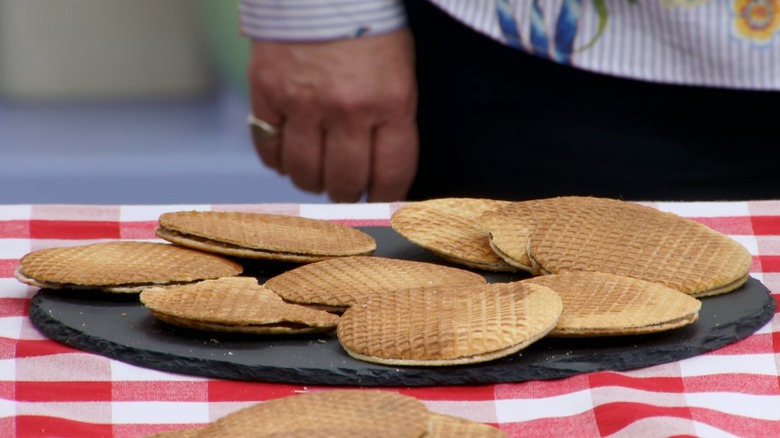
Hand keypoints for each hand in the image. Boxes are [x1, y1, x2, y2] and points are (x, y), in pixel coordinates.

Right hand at [248, 29, 418, 201]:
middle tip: (345, 191)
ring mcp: (303, 103)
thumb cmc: (369, 30)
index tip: (379, 201)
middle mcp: (347, 110)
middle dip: (347, 194)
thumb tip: (380, 174)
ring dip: (312, 183)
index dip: (385, 197)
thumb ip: (392, 122)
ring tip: (317, 176)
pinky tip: (288, 157)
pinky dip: (278, 161)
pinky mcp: (267, 93)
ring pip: (304, 173)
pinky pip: (269, 149)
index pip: (391, 174)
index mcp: (391, 103)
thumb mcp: (400, 74)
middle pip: (344, 181)